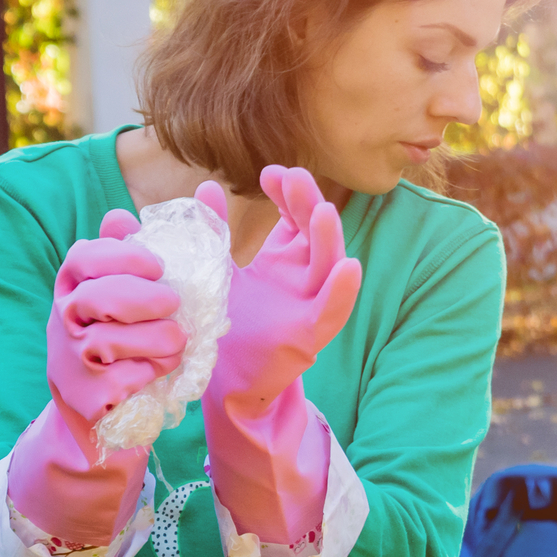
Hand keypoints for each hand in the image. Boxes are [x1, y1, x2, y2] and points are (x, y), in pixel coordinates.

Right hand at [46, 208, 185, 427]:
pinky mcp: (85, 394)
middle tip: (173, 303)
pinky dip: (150, 372)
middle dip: (143, 299)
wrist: (100, 398)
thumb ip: (171, 242)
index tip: (158, 266)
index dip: (122, 258)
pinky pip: (122, 379)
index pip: (85, 258)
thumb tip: (209, 190)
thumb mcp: (140, 283)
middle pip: (97, 299)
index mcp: (75, 282)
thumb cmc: (127, 329)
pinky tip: (159, 369)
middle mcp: (65, 316)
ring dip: (157, 340)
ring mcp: (71, 357)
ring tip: (177, 341)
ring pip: (111, 341)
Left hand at [207, 166, 361, 415]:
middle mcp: (302, 278)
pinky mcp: (309, 338)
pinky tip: (351, 267)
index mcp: (282, 260)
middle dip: (306, 203)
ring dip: (329, 238)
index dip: (287, 192)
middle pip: (314, 232)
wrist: (223, 383)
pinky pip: (333, 312)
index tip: (270, 173)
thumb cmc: (226, 329)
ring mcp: (309, 306)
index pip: (294, 216)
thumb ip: (213, 234)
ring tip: (323, 212)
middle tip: (293, 177)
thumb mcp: (217, 272)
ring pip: (328, 266)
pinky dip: (343, 292)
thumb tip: (206, 187)